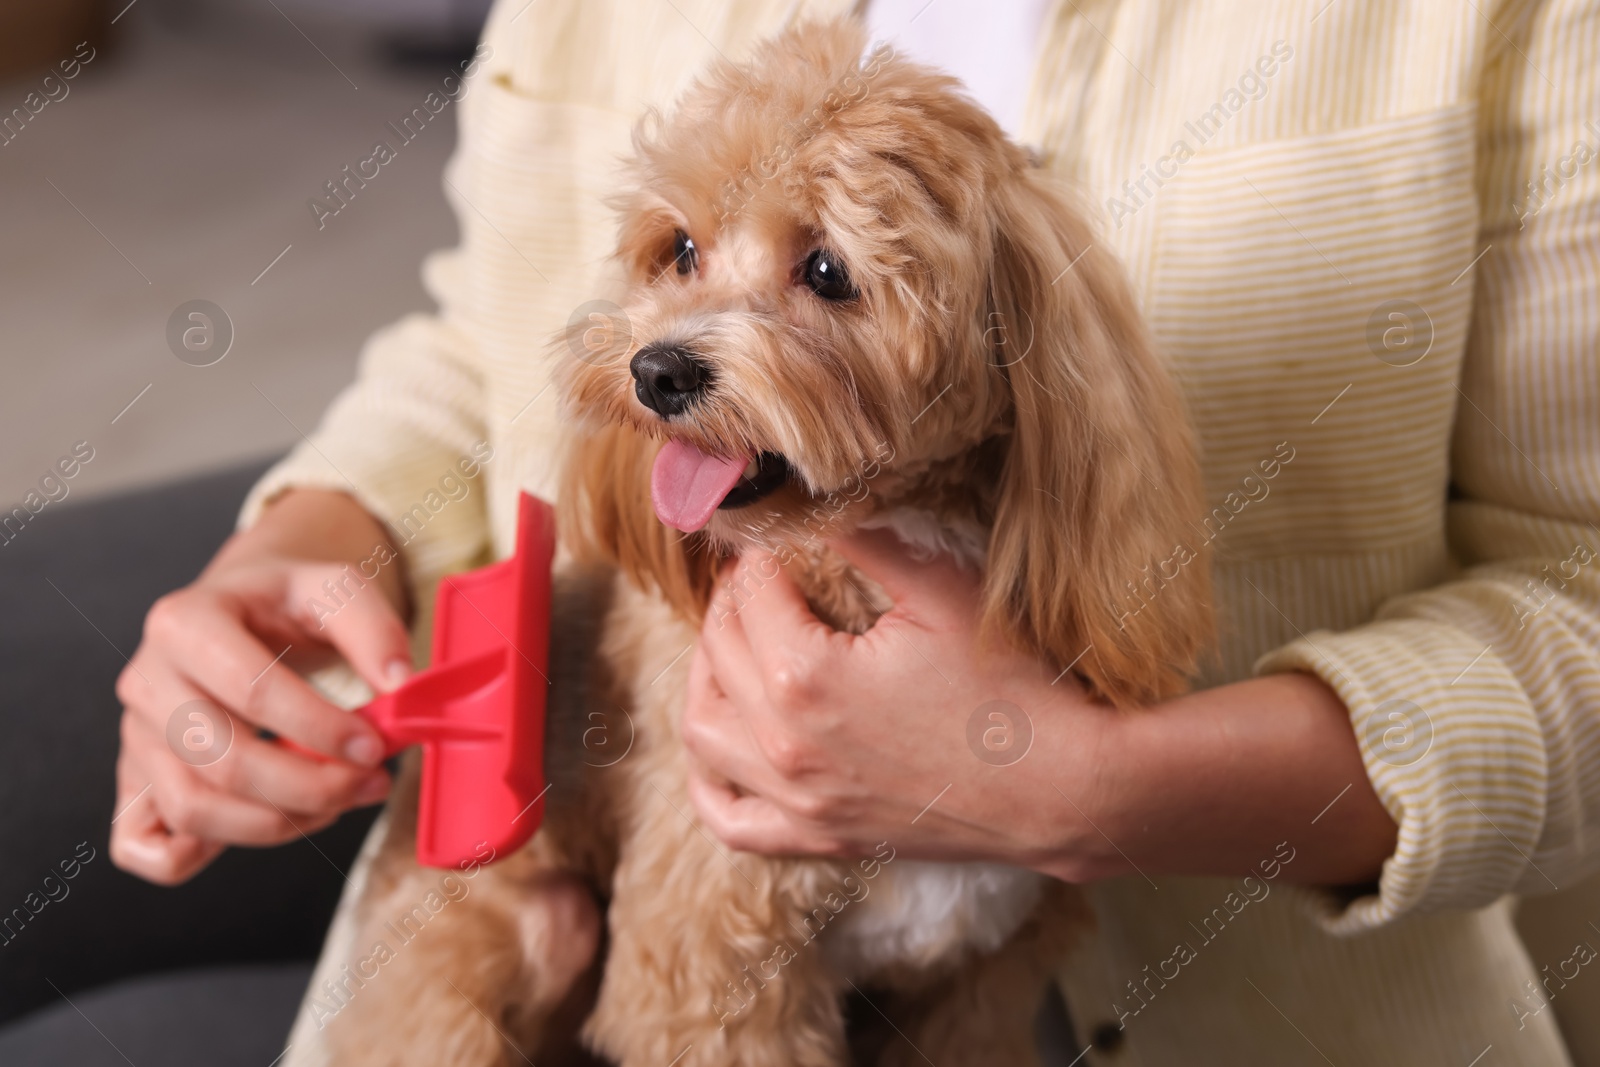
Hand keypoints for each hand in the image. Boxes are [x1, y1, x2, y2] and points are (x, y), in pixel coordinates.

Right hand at [111, 490, 410, 884]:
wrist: (243, 608)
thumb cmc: (285, 604)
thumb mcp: (333, 588)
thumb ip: (372, 629)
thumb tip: (399, 683)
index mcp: (184, 622)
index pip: (253, 690)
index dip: (320, 729)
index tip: (374, 747)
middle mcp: (146, 681)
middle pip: (222, 761)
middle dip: (310, 787)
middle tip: (369, 783)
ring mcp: (134, 736)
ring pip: (192, 809)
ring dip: (277, 823)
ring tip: (336, 802)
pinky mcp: (134, 780)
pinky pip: (145, 845)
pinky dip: (196, 855)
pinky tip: (261, 823)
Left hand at [682, 528, 1122, 877]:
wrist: (1061, 790)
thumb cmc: (1010, 689)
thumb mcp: (940, 592)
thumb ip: (868, 540)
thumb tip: (818, 502)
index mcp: (805, 675)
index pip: (751, 594)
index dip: (761, 556)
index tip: (778, 539)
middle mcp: (783, 743)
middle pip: (718, 652)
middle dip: (732, 602)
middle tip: (762, 578)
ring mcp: (796, 800)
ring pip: (703, 731)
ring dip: (705, 676)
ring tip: (732, 644)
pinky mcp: (818, 838)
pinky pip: (730, 820)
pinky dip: (708, 783)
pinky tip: (718, 751)